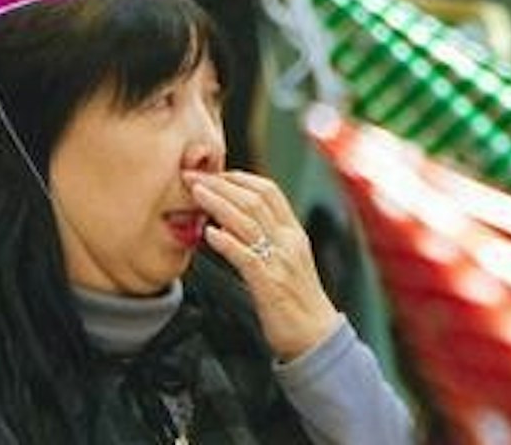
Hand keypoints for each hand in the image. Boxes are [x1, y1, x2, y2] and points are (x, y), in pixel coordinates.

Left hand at [186, 169, 342, 360]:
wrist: (317, 337)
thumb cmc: (297, 301)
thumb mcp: (287, 261)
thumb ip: (267, 239)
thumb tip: (233, 223)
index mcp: (293, 233)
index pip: (269, 191)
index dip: (239, 178)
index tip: (214, 173)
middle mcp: (289, 241)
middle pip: (254, 199)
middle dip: (221, 184)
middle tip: (193, 176)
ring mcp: (280, 261)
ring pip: (248, 221)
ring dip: (218, 203)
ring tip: (195, 193)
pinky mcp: (270, 284)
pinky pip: (245, 256)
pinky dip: (226, 242)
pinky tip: (209, 234)